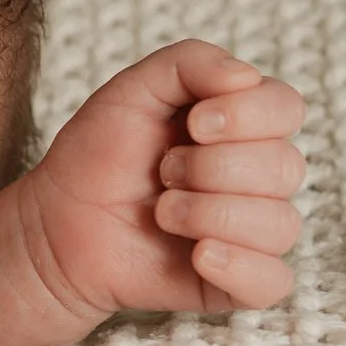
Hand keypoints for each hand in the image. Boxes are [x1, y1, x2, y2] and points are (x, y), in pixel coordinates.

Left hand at [20, 38, 307, 319]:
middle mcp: (259, 177)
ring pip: (279, 223)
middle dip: (211, 167)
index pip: (287, 108)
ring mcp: (252, 232)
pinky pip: (273, 282)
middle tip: (162, 173)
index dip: (247, 115)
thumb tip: (245, 76)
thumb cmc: (97, 156)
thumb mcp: (131, 91)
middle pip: (284, 166)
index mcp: (244, 126)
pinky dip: (240, 267)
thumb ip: (188, 62)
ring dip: (210, 213)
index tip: (194, 125)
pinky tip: (198, 255)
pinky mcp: (238, 282)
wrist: (58, 224)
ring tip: (162, 213)